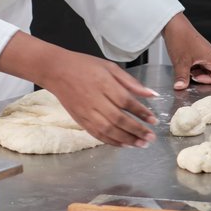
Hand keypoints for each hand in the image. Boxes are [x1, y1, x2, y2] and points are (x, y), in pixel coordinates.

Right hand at [40, 51, 158, 147]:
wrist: (56, 71)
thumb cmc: (84, 66)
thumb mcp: (110, 67)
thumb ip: (131, 82)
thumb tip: (151, 94)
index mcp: (104, 84)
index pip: (126, 101)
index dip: (141, 112)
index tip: (154, 120)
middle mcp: (95, 100)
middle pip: (119, 119)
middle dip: (137, 130)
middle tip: (151, 137)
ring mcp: (86, 112)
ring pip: (108, 130)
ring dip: (126, 139)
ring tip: (141, 144)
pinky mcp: (80, 120)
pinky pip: (96, 134)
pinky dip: (111, 141)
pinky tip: (124, 144)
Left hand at [162, 13, 210, 90]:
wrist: (172, 23)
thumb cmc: (180, 37)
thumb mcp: (180, 61)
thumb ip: (182, 77)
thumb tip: (180, 87)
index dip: (209, 80)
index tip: (195, 77)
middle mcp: (210, 55)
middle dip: (202, 77)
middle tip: (189, 74)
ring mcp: (204, 52)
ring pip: (205, 68)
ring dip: (196, 72)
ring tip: (185, 68)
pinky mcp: (197, 51)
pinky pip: (199, 63)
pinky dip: (192, 67)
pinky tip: (183, 64)